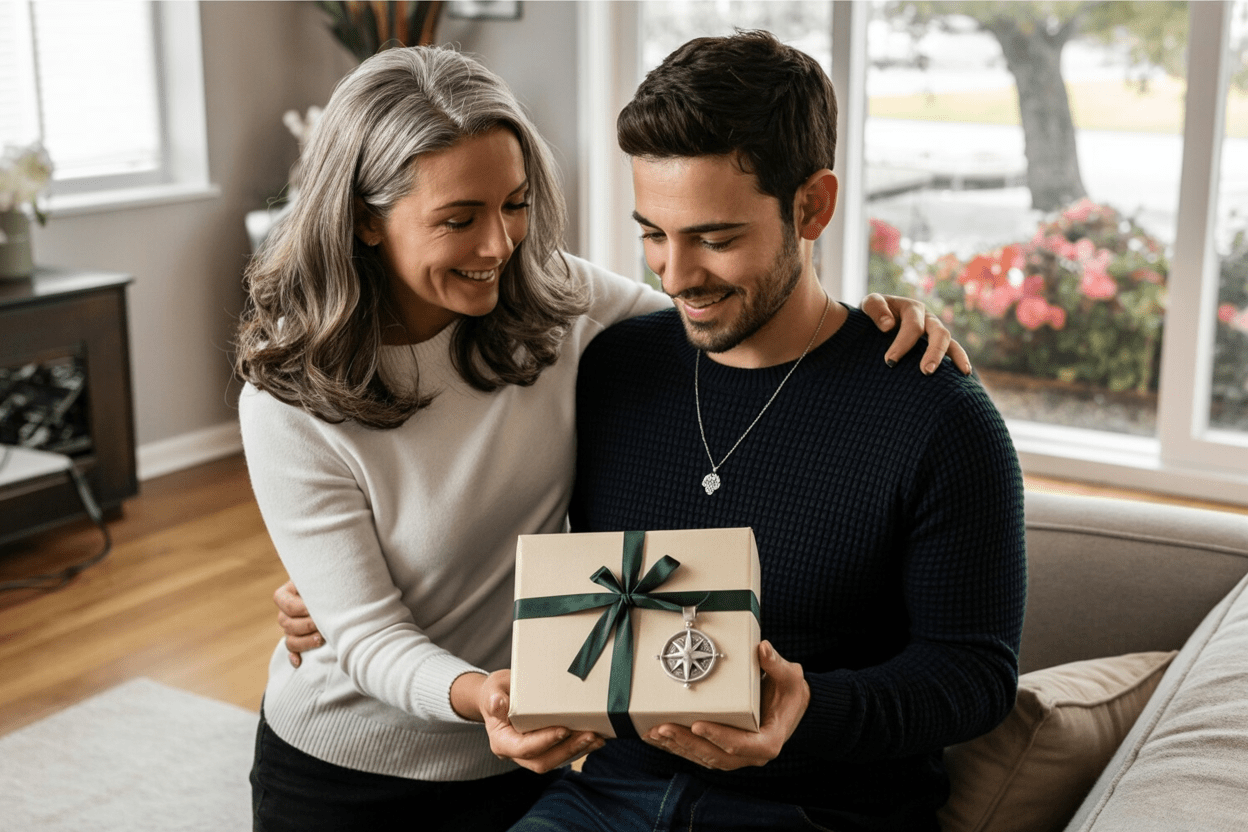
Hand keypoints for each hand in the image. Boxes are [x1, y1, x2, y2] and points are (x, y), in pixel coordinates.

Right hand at [274, 579, 322, 667]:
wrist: (336, 588)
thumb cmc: (329, 580)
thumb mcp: (320, 578)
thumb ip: (316, 583)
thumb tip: (322, 592)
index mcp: (286, 594)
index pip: (284, 603)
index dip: (299, 608)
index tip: (313, 608)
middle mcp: (285, 612)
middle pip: (286, 623)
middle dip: (306, 625)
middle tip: (322, 624)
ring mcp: (290, 627)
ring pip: (290, 640)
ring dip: (305, 641)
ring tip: (322, 639)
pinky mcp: (298, 639)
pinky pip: (291, 651)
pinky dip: (294, 657)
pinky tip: (299, 662)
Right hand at [468, 670, 604, 773]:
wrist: (498, 698)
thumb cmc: (496, 692)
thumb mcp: (492, 689)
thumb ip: (494, 697)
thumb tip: (498, 703)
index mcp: (502, 742)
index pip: (524, 747)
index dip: (545, 741)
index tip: (564, 730)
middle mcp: (516, 753)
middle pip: (543, 761)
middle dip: (568, 750)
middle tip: (589, 735)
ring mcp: (531, 754)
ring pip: (555, 761)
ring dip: (577, 751)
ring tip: (597, 738)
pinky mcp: (544, 750)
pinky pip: (562, 754)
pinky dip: (579, 748)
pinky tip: (595, 738)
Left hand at [643, 640, 808, 770]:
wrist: (792, 706)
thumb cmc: (789, 692)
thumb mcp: (789, 677)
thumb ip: (775, 664)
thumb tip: (762, 648)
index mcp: (768, 741)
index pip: (741, 744)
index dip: (719, 736)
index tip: (697, 725)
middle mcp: (752, 754)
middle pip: (717, 756)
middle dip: (688, 743)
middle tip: (664, 728)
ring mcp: (738, 756)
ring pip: (705, 758)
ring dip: (679, 747)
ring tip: (656, 733)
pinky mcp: (725, 751)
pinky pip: (700, 754)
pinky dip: (679, 748)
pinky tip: (659, 739)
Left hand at [861, 293, 971, 374]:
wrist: (876, 319)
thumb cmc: (873, 314)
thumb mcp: (869, 304)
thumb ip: (875, 309)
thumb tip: (888, 326)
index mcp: (912, 308)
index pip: (912, 326)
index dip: (902, 344)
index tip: (890, 362)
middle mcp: (928, 319)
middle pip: (939, 332)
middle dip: (934, 352)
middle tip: (926, 371)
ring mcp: (934, 332)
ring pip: (950, 342)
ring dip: (955, 357)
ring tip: (961, 373)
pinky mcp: (937, 345)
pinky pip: (953, 351)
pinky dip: (960, 361)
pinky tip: (965, 376)